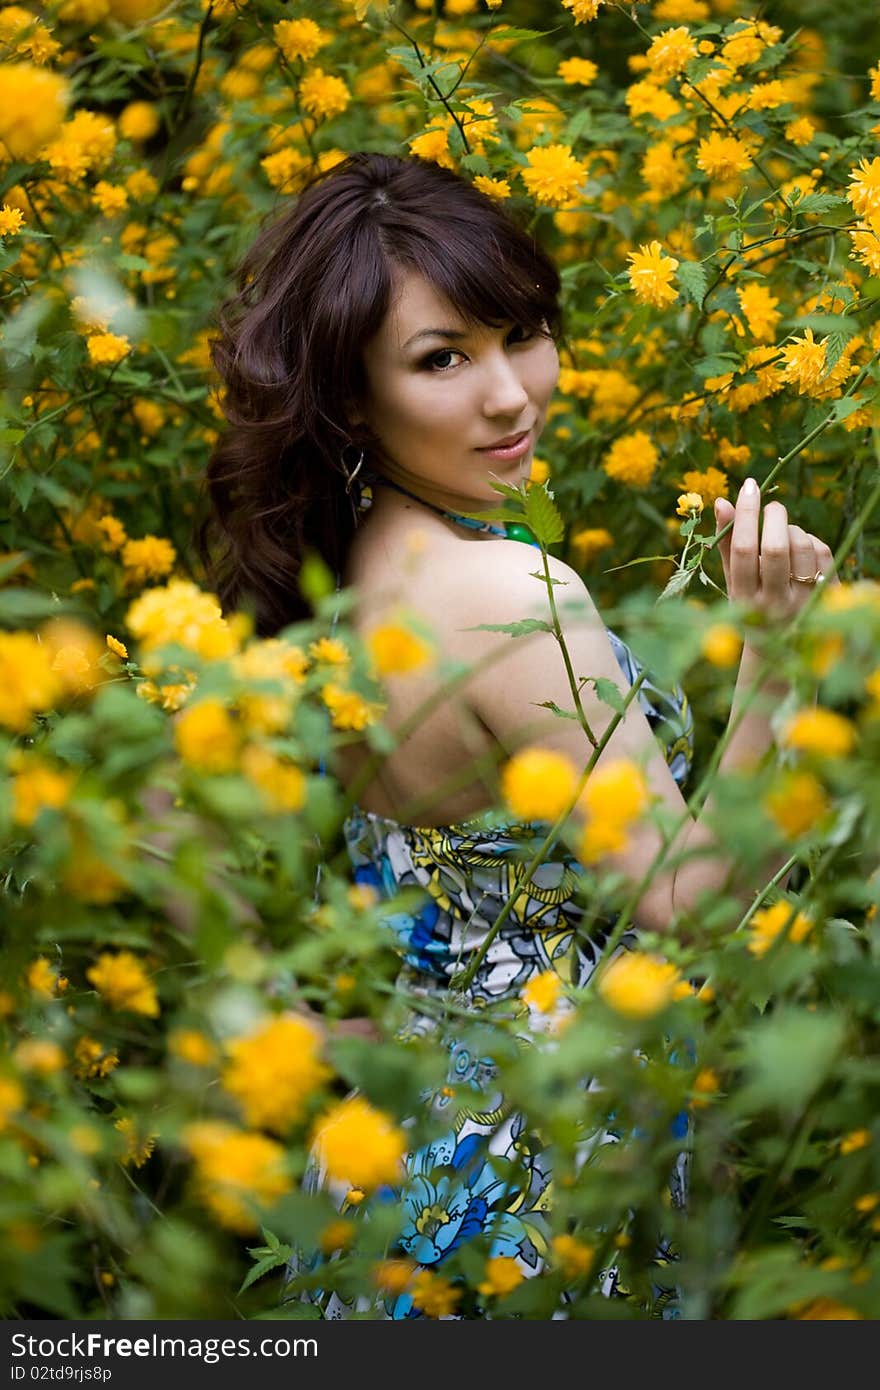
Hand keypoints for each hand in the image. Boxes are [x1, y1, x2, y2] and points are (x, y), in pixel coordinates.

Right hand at [714, 478, 837, 620]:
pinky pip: (822, 551)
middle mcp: (775, 603)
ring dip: (792, 528)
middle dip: (775, 517)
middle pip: (778, 548)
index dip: (746, 515)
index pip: (744, 551)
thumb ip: (725, 543)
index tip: (748, 486)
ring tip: (784, 533)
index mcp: (744, 599)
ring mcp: (805, 602)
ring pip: (803, 546)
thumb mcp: (732, 581)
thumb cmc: (750, 606)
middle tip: (771, 506)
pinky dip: (810, 540)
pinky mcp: (829, 596)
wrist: (781, 650)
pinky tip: (801, 548)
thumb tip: (720, 501)